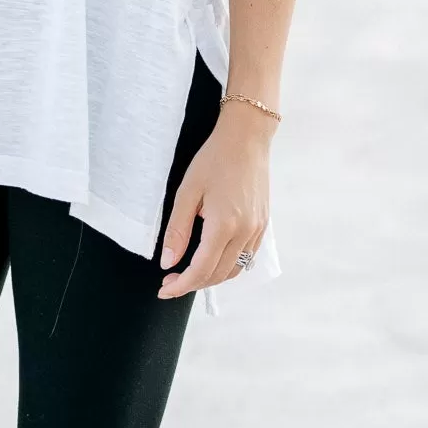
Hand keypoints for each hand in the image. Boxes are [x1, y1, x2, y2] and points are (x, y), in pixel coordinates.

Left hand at [158, 105, 273, 297]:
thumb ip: (177, 230)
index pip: (201, 270)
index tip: (164, 289)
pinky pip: (246, 257)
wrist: (247, 138)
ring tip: (189, 272)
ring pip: (235, 270)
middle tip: (170, 280)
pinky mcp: (263, 224)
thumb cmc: (214, 159)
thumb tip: (168, 263)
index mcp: (224, 224)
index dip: (181, 285)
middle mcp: (245, 232)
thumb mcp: (187, 191)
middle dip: (193, 284)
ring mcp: (258, 229)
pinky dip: (228, 266)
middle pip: (218, 275)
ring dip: (211, 277)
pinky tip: (212, 258)